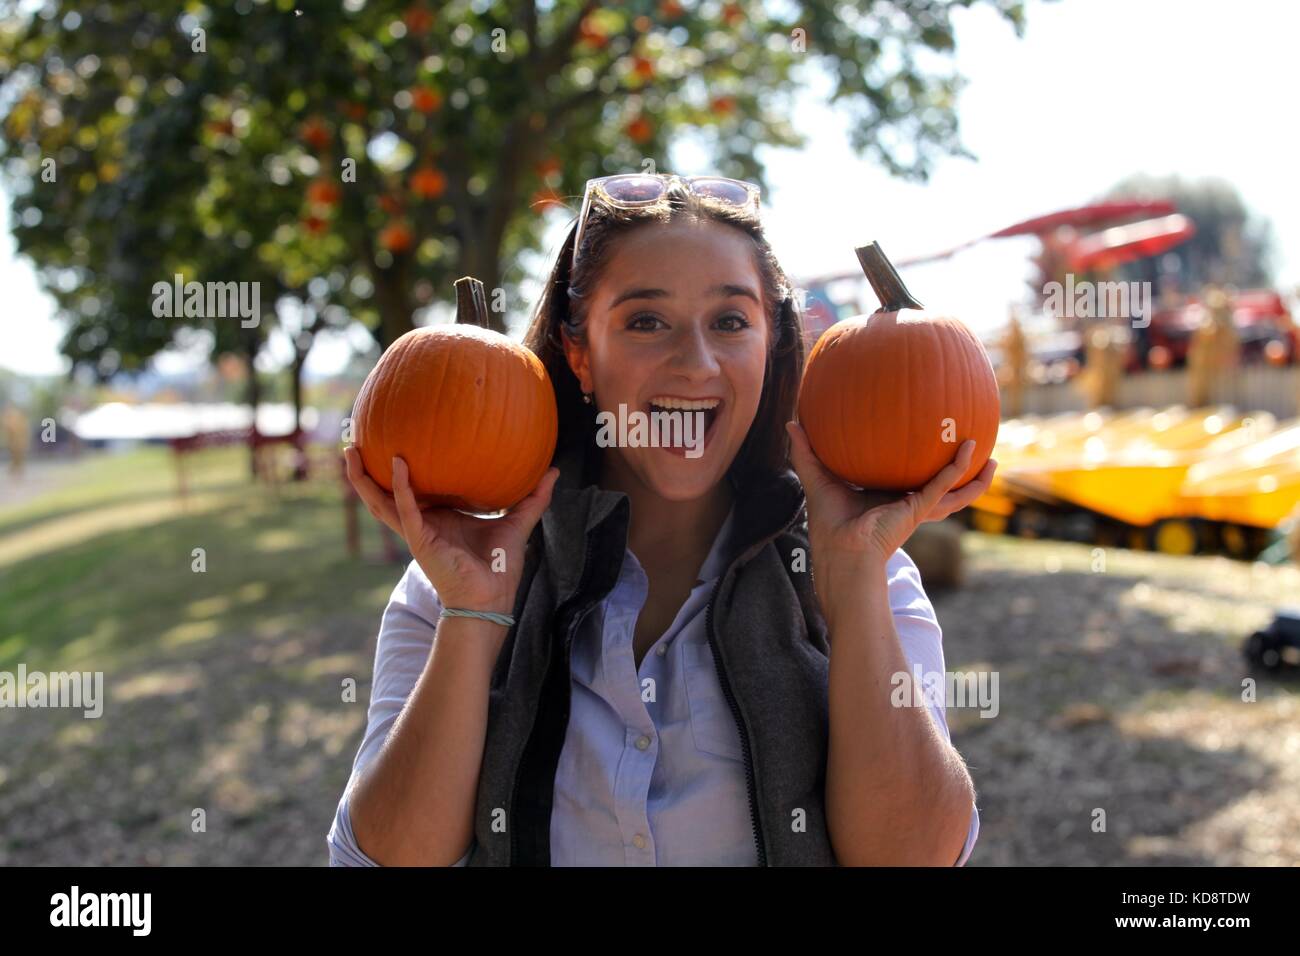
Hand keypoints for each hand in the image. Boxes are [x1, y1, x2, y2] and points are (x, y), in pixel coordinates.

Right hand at [344, 445, 558, 614]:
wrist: (491, 598)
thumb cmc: (499, 565)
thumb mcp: (517, 522)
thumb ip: (533, 497)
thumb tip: (553, 470)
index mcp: (438, 518)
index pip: (413, 490)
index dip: (399, 470)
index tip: (394, 440)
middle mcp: (421, 522)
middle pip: (384, 493)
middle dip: (366, 470)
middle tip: (354, 442)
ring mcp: (416, 531)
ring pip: (380, 501)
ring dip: (362, 479)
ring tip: (350, 451)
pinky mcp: (420, 539)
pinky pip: (405, 508)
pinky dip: (400, 486)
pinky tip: (398, 463)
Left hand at [785, 420, 996, 576]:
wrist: (840, 551)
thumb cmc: (828, 523)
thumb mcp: (817, 478)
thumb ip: (806, 451)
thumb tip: (791, 423)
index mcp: (885, 497)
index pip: (905, 479)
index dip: (916, 465)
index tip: (924, 445)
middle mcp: (905, 502)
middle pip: (939, 487)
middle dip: (958, 475)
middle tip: (971, 450)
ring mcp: (916, 507)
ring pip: (955, 493)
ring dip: (975, 479)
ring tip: (992, 460)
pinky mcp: (919, 509)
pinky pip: (945, 485)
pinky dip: (959, 468)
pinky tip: (973, 448)